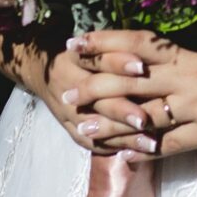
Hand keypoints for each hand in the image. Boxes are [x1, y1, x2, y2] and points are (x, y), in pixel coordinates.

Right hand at [26, 42, 147, 155]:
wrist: (45, 73)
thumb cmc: (83, 54)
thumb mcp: (94, 44)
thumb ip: (117, 46)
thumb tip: (148, 48)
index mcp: (75, 60)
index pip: (99, 61)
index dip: (119, 62)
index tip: (142, 66)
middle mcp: (70, 88)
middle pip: (97, 100)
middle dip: (122, 110)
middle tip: (145, 119)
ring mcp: (69, 114)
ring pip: (97, 129)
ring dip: (124, 137)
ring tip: (151, 143)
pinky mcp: (73, 132)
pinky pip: (95, 144)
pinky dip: (117, 148)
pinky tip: (140, 152)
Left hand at [66, 29, 196, 158]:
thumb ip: (191, 57)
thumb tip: (158, 56)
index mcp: (193, 55)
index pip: (139, 45)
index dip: (105, 43)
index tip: (77, 43)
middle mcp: (189, 80)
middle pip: (130, 82)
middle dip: (94, 86)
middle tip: (65, 91)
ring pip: (143, 118)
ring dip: (108, 124)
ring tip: (79, 128)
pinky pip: (169, 147)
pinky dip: (143, 151)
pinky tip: (122, 156)